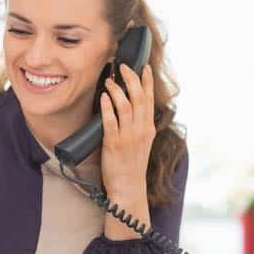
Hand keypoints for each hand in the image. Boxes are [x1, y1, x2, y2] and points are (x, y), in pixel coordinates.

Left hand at [100, 63, 155, 196]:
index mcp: (148, 128)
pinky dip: (107, 107)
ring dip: (117, 90)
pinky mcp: (114, 143)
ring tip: (109, 80)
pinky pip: (111, 120)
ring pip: (125, 106)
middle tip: (122, 66)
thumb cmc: (132, 165)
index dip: (147, 81)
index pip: (150, 99)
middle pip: (139, 97)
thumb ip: (139, 125)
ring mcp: (128, 136)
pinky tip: (104, 97)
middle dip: (131, 78)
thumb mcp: (142, 143)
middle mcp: (141, 130)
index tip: (143, 67)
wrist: (129, 187)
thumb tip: (131, 107)